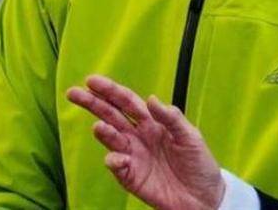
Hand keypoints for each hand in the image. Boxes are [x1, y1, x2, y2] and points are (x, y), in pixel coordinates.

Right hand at [66, 75, 225, 209]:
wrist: (203, 197)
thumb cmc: (199, 163)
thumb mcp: (190, 136)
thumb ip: (171, 118)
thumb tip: (150, 99)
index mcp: (152, 122)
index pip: (127, 102)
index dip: (110, 91)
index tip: (91, 80)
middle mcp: (138, 137)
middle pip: (111, 116)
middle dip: (92, 104)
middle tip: (73, 93)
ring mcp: (133, 156)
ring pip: (111, 139)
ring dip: (103, 132)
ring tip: (98, 126)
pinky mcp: (131, 177)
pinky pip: (117, 167)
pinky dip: (114, 161)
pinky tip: (117, 158)